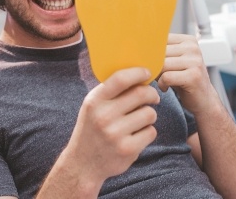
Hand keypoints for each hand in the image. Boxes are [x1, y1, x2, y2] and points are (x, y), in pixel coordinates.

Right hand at [64, 67, 159, 182]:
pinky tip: (137, 134)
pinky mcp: (128, 149)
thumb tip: (137, 74)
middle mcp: (104, 116)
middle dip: (151, 94)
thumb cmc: (92, 128)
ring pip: (149, 113)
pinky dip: (147, 132)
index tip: (146, 72)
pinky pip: (151, 132)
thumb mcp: (92, 106)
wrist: (83, 163)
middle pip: (141, 94)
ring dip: (149, 115)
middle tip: (152, 97)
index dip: (138, 72)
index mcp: (95, 101)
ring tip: (139, 119)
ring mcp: (116, 134)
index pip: (120, 79)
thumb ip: (110, 91)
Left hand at [157, 33, 217, 114]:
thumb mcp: (173, 61)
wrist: (204, 100)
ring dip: (157, 75)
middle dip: (153, 64)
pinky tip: (166, 87)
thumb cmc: (183, 79)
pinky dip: (162, 84)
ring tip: (161, 81)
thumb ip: (161, 52)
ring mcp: (195, 61)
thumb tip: (136, 49)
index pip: (160, 39)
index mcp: (187, 40)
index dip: (150, 52)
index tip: (150, 62)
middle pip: (160, 52)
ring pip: (162, 64)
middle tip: (154, 74)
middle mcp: (193, 48)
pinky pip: (166, 77)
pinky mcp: (194, 76)